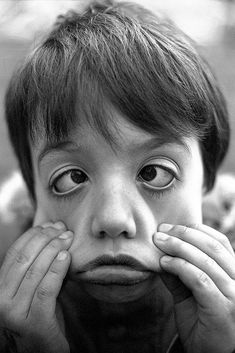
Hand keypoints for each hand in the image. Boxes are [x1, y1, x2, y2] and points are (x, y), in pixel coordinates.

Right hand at [0, 221, 72, 352]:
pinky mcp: (34, 323)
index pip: (14, 254)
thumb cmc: (42, 319)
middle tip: (63, 228)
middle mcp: (1, 300)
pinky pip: (46, 289)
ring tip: (68, 238)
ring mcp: (15, 314)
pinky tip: (66, 257)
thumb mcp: (36, 290)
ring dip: (54, 249)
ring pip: (35, 271)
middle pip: (24, 259)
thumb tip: (55, 238)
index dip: (33, 235)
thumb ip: (41, 269)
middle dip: (45, 238)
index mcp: (0, 289)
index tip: (50, 224)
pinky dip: (57, 269)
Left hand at [153, 223, 234, 352]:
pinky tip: (164, 263)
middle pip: (211, 247)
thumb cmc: (202, 322)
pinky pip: (199, 280)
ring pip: (204, 261)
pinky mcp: (222, 307)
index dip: (195, 230)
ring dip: (178, 247)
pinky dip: (180, 267)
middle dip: (183, 235)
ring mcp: (233, 295)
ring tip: (158, 243)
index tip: (170, 227)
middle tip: (160, 232)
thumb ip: (178, 273)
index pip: (219, 242)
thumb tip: (160, 251)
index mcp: (234, 273)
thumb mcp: (188, 293)